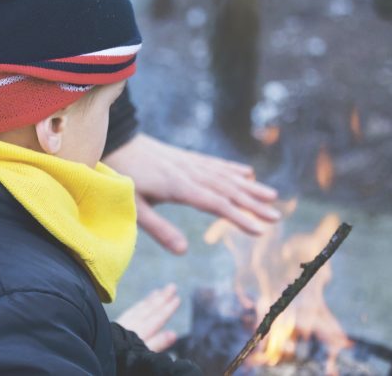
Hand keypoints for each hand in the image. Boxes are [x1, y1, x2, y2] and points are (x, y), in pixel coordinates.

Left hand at [103, 133, 279, 253]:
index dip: (238, 217)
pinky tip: (247, 174)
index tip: (259, 229)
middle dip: (252, 204)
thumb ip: (159, 229)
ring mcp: (189, 163)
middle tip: (276, 217)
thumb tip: (183, 251)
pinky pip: (214, 164)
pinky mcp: (185, 158)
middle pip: (226, 190)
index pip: (215, 204)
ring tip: (272, 197)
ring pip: (224, 176)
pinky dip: (232, 169)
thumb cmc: (122, 177)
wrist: (116, 141)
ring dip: (249, 187)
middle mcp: (189, 173)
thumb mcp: (135, 207)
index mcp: (178, 186)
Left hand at [115, 284, 179, 351]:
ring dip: (151, 299)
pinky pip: (131, 310)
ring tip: (159, 291)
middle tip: (172, 286)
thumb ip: (158, 343)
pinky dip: (139, 304)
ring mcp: (124, 322)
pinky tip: (142, 303)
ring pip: (140, 307)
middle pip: (150, 309)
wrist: (98, 350)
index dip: (168, 309)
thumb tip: (173, 333)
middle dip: (162, 298)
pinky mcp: (117, 324)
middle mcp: (133, 323)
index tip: (177, 298)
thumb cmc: (122, 354)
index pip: (157, 318)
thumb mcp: (143, 351)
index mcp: (141, 331)